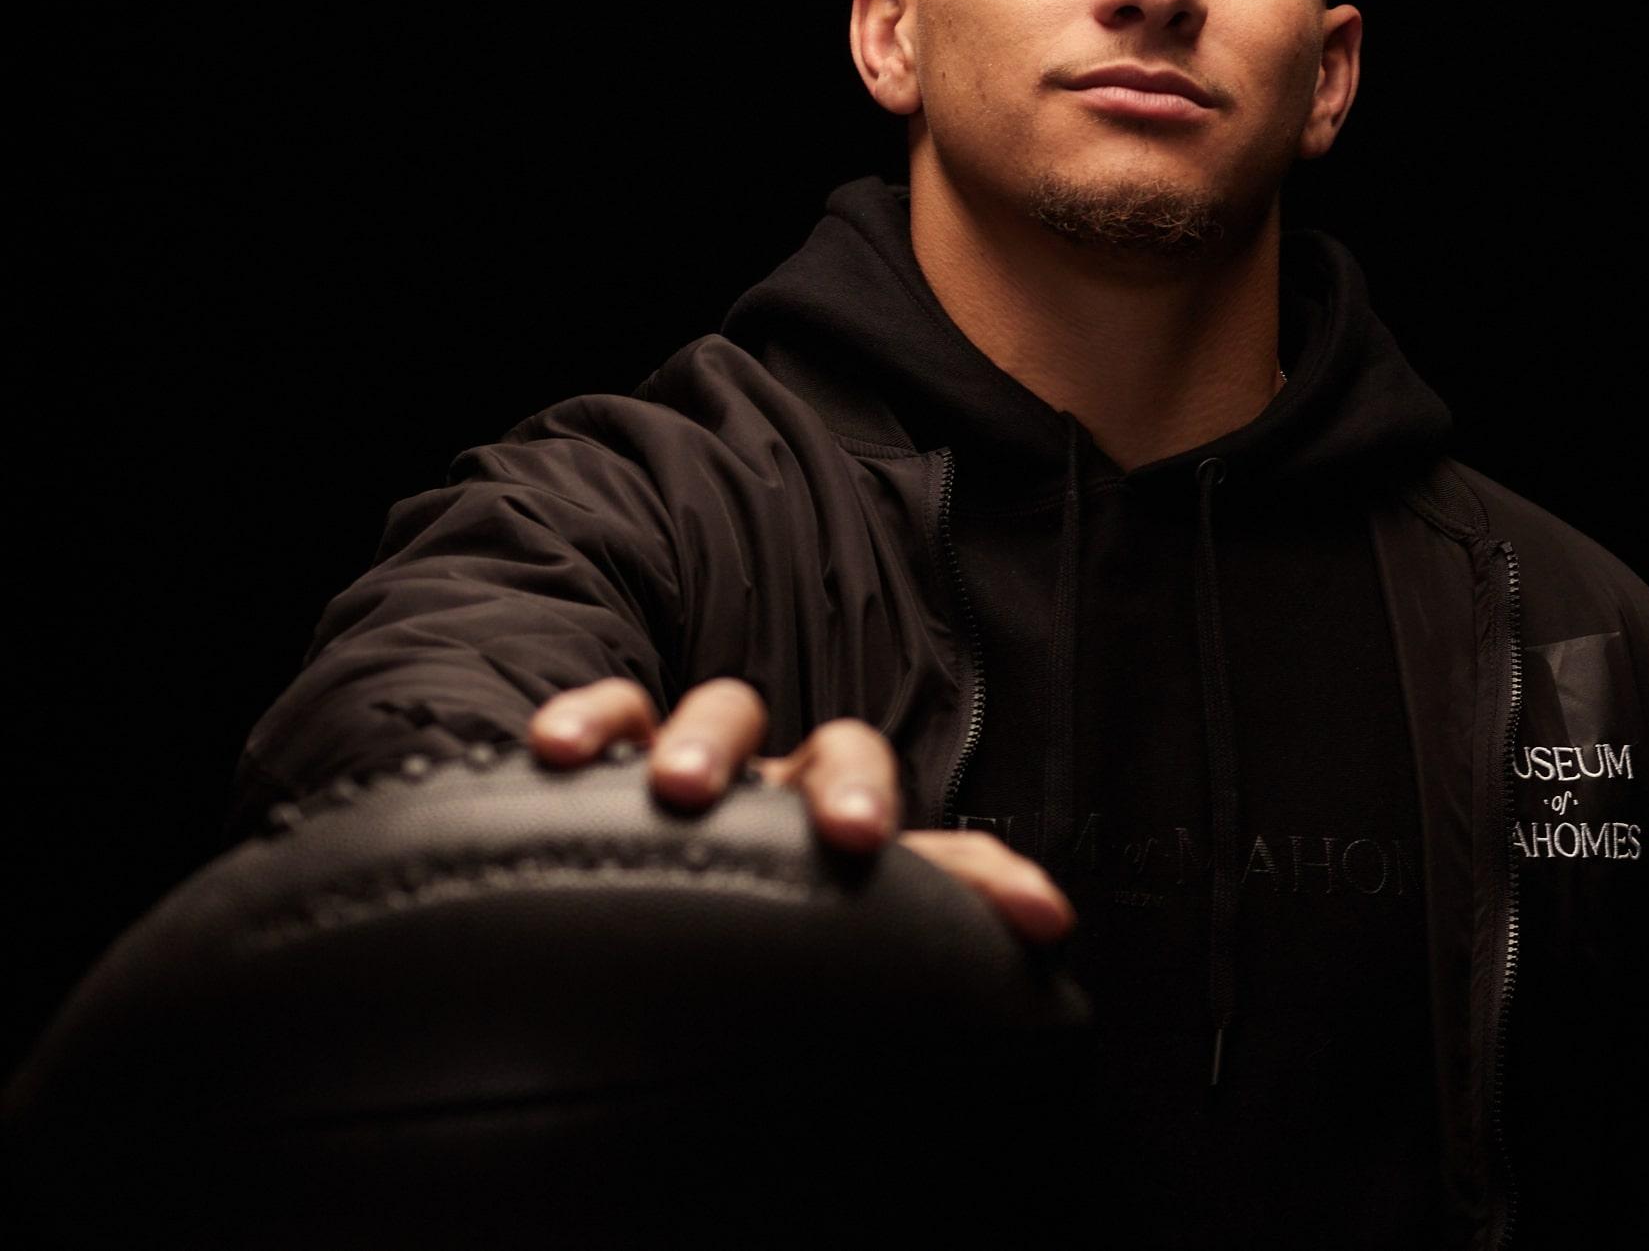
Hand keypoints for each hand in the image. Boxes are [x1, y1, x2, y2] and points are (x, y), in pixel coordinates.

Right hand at [527, 676, 1074, 944]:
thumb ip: (947, 913)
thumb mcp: (864, 945)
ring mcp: (705, 773)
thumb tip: (1055, 920)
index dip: (974, 864)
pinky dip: (590, 719)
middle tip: (849, 835)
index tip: (1023, 912)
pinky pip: (610, 716)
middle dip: (846, 783)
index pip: (960, 852)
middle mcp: (788, 795)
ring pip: (725, 712)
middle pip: (836, 747)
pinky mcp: (611, 766)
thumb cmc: (762, 953)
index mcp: (856, 840)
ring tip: (680, 789)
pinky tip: (557, 750)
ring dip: (711, 740)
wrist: (648, 971)